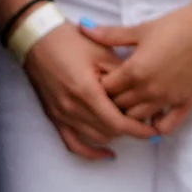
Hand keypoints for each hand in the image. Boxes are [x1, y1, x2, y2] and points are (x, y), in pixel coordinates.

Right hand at [15, 20, 138, 161]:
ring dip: (114, 135)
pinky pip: (73, 143)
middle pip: (109, 132)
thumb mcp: (102, 52)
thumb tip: (143, 95)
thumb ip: (123, 77)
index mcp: (86, 91)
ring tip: (128, 126)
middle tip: (145, 122)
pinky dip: (91, 152)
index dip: (138, 130)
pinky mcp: (54, 116)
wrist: (37, 38)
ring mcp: (61, 114)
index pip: (117, 122)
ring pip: (96, 137)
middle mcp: (72, 107)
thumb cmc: (70, 41)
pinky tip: (108, 154)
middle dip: (130, 130)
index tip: (154, 130)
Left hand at [91, 0, 191, 136]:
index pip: (103, 90)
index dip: (97, 86)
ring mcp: (169, 100)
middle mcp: (149, 90)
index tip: (96, 81)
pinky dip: (156, 126)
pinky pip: (167, 127)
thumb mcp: (141, 29)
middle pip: (117, 107)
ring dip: (130, 115)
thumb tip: (82, 27)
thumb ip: (110, 34)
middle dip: (110, 102)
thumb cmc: (176, 25)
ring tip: (127, 105)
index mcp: (134, 71)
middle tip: (109, 94)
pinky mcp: (187, 104)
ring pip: (138, 120)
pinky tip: (151, 117)